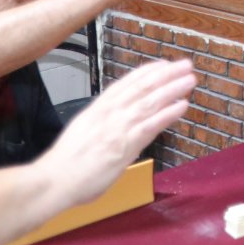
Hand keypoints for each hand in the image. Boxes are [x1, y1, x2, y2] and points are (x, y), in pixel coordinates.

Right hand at [36, 59, 194, 207]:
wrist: (53, 180)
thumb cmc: (65, 163)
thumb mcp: (82, 132)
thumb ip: (101, 125)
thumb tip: (116, 125)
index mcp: (97, 109)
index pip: (126, 83)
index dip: (147, 72)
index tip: (163, 64)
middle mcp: (109, 113)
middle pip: (142, 87)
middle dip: (166, 74)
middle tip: (185, 64)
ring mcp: (118, 128)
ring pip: (150, 102)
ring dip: (172, 88)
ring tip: (190, 79)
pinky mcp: (125, 146)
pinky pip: (151, 125)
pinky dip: (168, 113)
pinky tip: (182, 105)